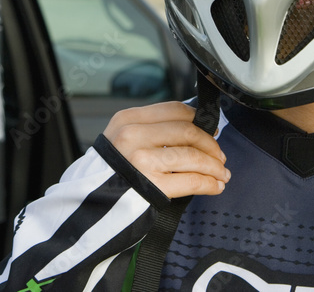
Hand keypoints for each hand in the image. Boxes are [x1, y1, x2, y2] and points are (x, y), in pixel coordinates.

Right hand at [103, 101, 229, 198]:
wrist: (91, 204)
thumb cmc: (110, 172)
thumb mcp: (121, 138)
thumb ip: (151, 129)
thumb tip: (195, 126)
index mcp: (127, 119)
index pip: (174, 110)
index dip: (198, 119)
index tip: (211, 128)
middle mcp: (133, 136)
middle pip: (187, 132)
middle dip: (210, 145)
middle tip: (219, 155)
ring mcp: (142, 161)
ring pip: (193, 156)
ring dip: (214, 166)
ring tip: (222, 174)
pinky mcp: (152, 186)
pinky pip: (192, 181)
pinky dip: (209, 183)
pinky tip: (215, 186)